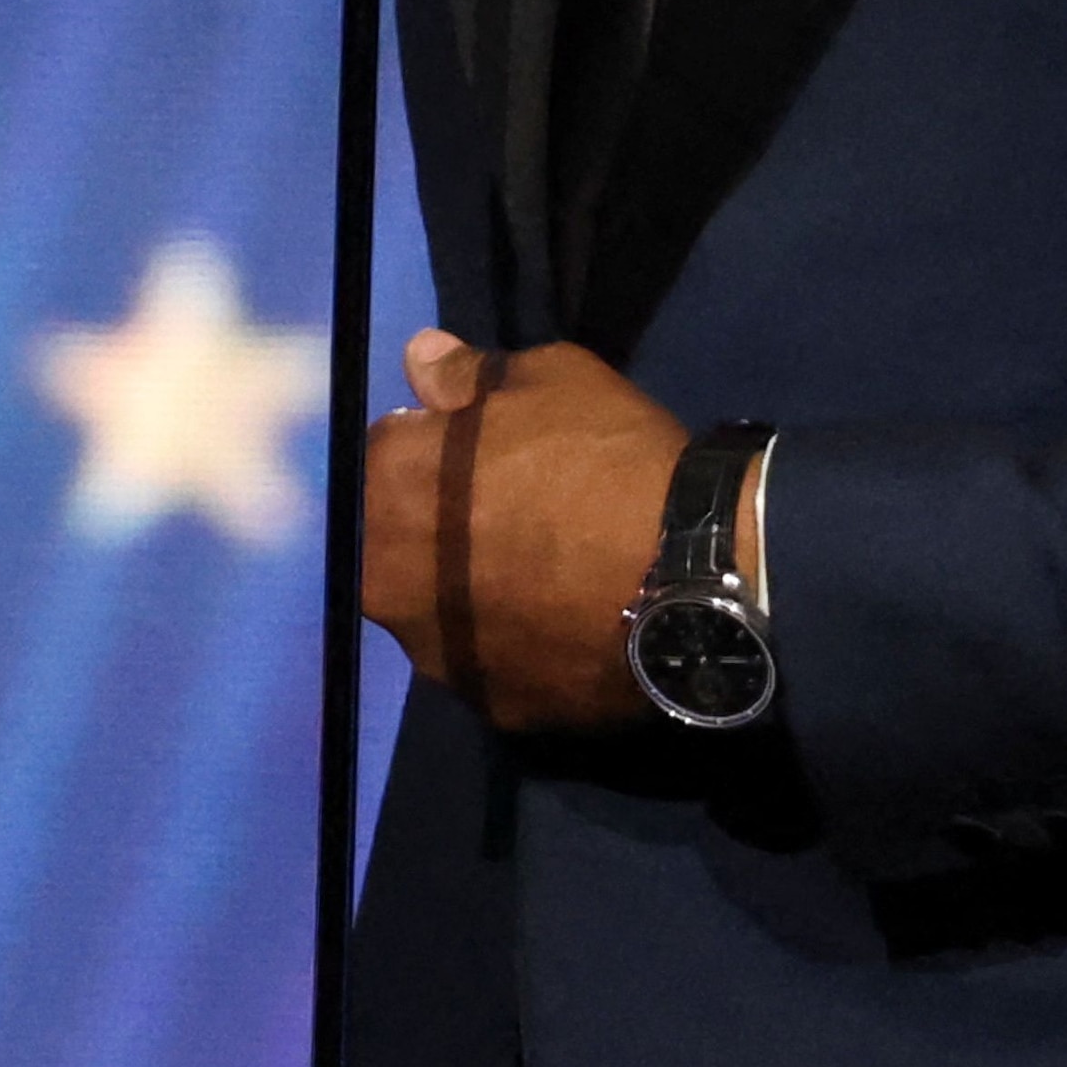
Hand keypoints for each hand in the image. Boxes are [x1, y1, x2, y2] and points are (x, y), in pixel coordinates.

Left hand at [356, 331, 690, 730]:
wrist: (691, 572)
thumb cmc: (605, 458)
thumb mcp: (546, 378)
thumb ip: (466, 375)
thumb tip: (420, 358)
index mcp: (384, 492)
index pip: (374, 461)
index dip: (424, 453)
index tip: (472, 453)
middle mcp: (386, 583)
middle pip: (391, 548)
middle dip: (433, 530)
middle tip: (511, 515)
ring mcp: (438, 657)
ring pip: (438, 614)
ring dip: (471, 593)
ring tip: (547, 576)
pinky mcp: (494, 708)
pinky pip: (494, 664)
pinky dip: (517, 645)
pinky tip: (567, 622)